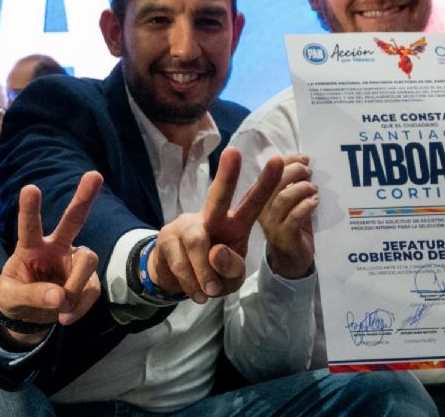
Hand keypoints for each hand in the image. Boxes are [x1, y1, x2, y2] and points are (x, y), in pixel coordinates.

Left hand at [0, 171, 102, 346]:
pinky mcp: (88, 281)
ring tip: (60, 306)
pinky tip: (65, 317)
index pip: (29, 225)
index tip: (30, 188)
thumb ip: (33, 296)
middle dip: (84, 198)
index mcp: (30, 246)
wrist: (29, 317)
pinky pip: (92, 290)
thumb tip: (60, 298)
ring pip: (88, 260)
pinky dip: (80, 306)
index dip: (30, 208)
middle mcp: (56, 247)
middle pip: (73, 220)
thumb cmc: (15, 297)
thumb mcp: (11, 298)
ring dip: (76, 285)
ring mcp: (74, 262)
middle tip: (94, 175)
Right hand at [147, 148, 283, 302]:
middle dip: (227, 176)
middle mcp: (210, 218)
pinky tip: (198, 292)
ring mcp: (185, 225)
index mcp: (235, 224)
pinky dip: (191, 282)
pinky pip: (180, 261)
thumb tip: (217, 252)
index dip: (265, 184)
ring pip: (197, 242)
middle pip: (217, 197)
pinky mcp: (166, 238)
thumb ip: (232, 268)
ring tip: (210, 291)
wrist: (175, 279)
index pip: (252, 203)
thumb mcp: (231, 278)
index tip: (279, 161)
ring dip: (204, 270)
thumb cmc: (212, 273)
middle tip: (234, 152)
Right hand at [257, 154, 317, 278]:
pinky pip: (294, 217)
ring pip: (283, 198)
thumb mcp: (292, 203)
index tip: (303, 157)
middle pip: (274, 183)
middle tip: (309, 172)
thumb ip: (295, 184)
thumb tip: (304, 161)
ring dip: (302, 188)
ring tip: (313, 188)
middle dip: (295, 171)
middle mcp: (262, 210)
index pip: (269, 173)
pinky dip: (306, 205)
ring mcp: (272, 224)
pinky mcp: (284, 237)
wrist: (291, 261)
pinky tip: (315, 202)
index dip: (286, 161)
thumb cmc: (293, 228)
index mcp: (261, 198)